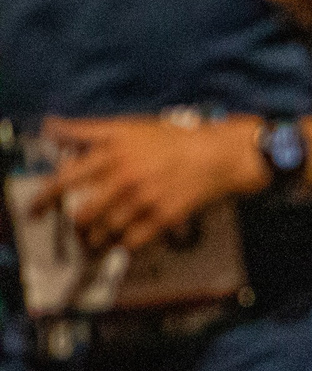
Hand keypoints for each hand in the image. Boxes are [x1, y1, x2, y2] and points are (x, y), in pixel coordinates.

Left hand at [35, 114, 262, 252]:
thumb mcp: (128, 126)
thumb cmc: (172, 139)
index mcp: (112, 154)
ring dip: (97, 239)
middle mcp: (125, 178)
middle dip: (76, 226)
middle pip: (85, 214)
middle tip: (76, 229)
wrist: (217, 155)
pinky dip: (124, 244)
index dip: (45, 197)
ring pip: (107, 231)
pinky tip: (123, 241)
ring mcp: (145, 200)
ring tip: (95, 240)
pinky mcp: (164, 217)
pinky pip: (134, 241)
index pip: (66, 179)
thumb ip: (87, 130)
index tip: (35, 210)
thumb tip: (50, 127)